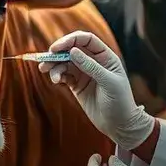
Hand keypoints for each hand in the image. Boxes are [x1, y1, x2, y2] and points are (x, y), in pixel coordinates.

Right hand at [38, 30, 154, 150]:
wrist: (119, 124)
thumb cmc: (120, 101)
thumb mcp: (108, 82)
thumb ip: (91, 67)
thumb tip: (72, 51)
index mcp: (105, 56)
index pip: (86, 40)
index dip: (70, 40)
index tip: (56, 48)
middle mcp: (94, 62)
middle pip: (72, 49)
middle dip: (58, 52)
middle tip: (45, 59)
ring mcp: (84, 73)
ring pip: (65, 62)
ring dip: (54, 64)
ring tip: (46, 71)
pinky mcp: (77, 85)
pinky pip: (64, 75)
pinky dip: (57, 75)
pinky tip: (56, 80)